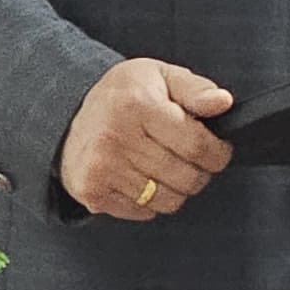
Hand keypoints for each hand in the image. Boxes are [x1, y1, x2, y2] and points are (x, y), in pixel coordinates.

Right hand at [60, 58, 235, 221]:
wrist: (66, 115)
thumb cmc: (123, 96)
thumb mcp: (161, 76)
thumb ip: (196, 89)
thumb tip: (223, 102)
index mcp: (138, 104)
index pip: (199, 146)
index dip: (218, 153)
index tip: (217, 150)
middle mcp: (116, 137)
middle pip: (187, 178)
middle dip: (200, 172)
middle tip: (190, 159)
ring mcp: (101, 168)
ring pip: (169, 200)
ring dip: (177, 189)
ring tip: (166, 167)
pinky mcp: (92, 191)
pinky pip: (144, 212)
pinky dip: (152, 201)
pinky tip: (142, 177)